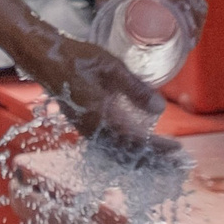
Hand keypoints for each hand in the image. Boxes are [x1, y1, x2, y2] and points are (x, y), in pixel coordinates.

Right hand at [8, 24, 180, 157]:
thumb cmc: (78, 59)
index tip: (177, 152)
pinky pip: (110, 146)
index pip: (136, 144)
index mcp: (101, 121)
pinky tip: (138, 147)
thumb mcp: (112, 70)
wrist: (45, 59)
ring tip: (164, 159)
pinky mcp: (86, 124)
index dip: (158, 150)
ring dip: (143, 158)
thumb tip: (161, 109)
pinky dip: (128, 151)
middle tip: (178, 164)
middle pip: (129, 156)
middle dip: (155, 161)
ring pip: (119, 153)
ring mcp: (88, 130)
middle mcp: (94, 132)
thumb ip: (136, 90)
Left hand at [87, 0, 205, 40]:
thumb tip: (99, 30)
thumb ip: (104, 6)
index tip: (189, 45)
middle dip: (197, 24)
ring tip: (189, 32)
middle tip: (188, 45)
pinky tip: (185, 11)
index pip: (185, 5)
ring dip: (196, 12)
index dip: (191, 27)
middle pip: (197, 1)